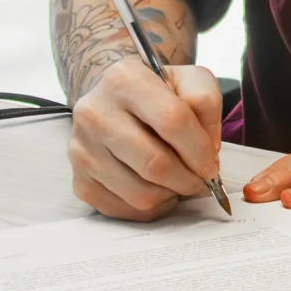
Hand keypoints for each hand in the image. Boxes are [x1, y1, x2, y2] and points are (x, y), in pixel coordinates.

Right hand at [67, 58, 225, 221]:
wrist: (115, 101)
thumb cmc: (158, 93)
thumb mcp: (189, 79)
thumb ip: (206, 103)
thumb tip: (207, 149)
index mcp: (124, 79)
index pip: (172, 120)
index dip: (199, 150)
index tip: (211, 164)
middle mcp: (94, 113)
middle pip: (154, 164)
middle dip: (188, 179)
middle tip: (200, 179)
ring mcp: (82, 150)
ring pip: (140, 194)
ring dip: (170, 194)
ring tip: (176, 180)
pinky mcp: (79, 181)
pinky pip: (124, 210)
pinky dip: (150, 207)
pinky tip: (156, 188)